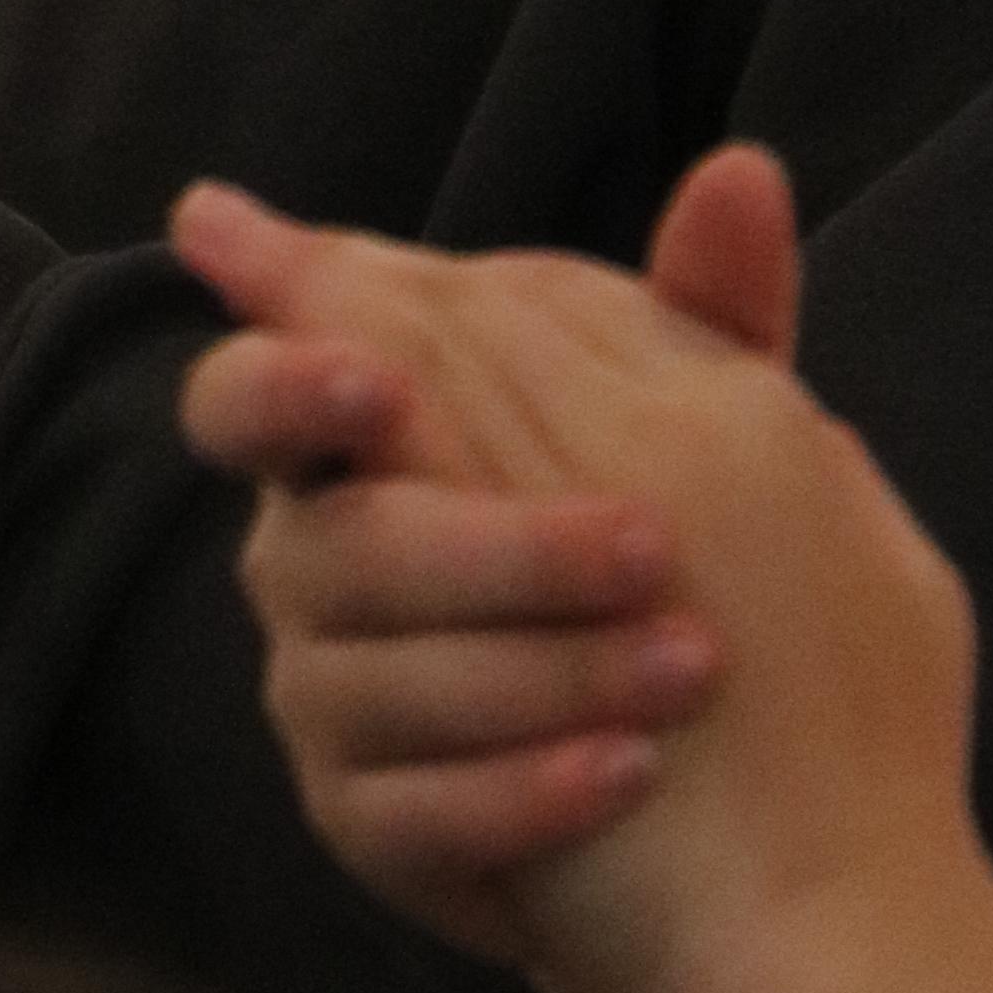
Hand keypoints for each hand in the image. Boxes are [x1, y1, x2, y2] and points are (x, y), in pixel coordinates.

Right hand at [175, 154, 977, 992]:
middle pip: (336, 546)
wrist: (711, 793)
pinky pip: (413, 814)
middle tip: (647, 548)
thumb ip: (706, 308)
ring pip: (383, 681)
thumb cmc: (680, 568)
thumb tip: (744, 166)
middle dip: (493, 546)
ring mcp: (326, 701)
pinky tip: (632, 772)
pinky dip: (525, 790)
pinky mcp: (363, 826)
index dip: (286, 377)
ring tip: (694, 669)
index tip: (378, 386)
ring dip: (546, 665)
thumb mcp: (710, 432)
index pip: (248, 395)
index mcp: (360, 444)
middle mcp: (313, 566)